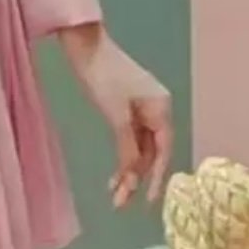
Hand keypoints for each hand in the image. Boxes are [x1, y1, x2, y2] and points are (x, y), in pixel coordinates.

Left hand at [57, 23, 172, 208]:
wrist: (84, 46)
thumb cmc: (103, 77)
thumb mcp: (116, 115)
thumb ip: (128, 146)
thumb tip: (134, 174)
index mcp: (162, 108)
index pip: (164, 150)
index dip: (156, 178)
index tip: (147, 201)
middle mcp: (157, 109)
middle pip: (151, 152)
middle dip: (136, 178)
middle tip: (120, 203)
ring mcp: (141, 109)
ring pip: (139, 148)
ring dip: (127, 170)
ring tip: (113, 194)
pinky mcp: (126, 108)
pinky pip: (129, 139)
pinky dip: (122, 156)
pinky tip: (114, 175)